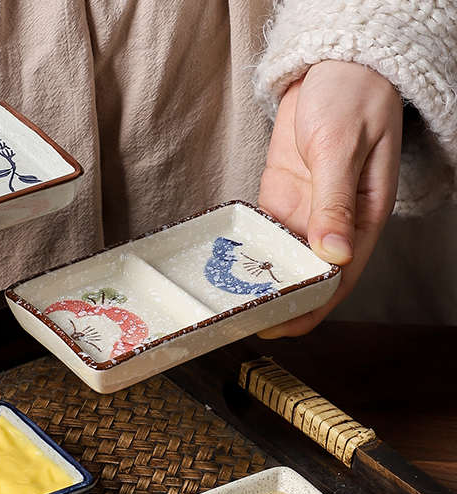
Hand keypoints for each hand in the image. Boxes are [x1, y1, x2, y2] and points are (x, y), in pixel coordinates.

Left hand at [257, 60, 402, 336]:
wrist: (332, 66)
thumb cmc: (350, 97)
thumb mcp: (342, 148)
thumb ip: (335, 203)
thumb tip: (334, 255)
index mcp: (364, 217)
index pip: (339, 277)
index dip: (312, 306)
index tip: (282, 327)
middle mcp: (334, 223)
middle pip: (307, 276)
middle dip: (281, 302)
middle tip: (245, 322)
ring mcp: (306, 213)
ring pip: (284, 260)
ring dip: (262, 281)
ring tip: (231, 303)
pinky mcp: (281, 200)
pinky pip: (265, 234)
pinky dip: (249, 251)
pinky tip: (229, 267)